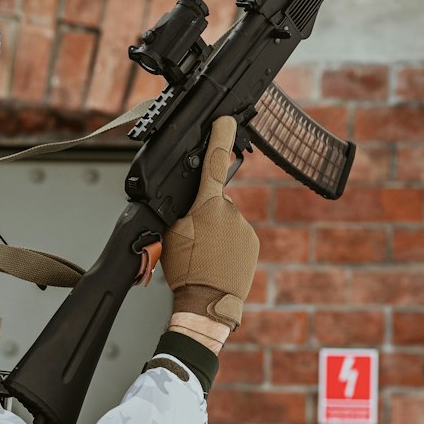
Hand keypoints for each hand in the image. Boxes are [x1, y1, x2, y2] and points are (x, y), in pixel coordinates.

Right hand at [160, 117, 259, 334]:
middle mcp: (230, 211)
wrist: (207, 303)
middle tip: (194, 240)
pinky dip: (227, 244)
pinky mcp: (253, 242)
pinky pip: (237, 234)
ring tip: (205, 256)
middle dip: (204, 213)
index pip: (213, 163)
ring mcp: (244, 227)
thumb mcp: (171, 233)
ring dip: (216, 232)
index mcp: (206, 205)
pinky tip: (218, 261)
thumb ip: (180, 209)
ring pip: (226, 220)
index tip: (224, 120)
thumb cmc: (185, 270)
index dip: (219, 138)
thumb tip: (185, 198)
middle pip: (214, 201)